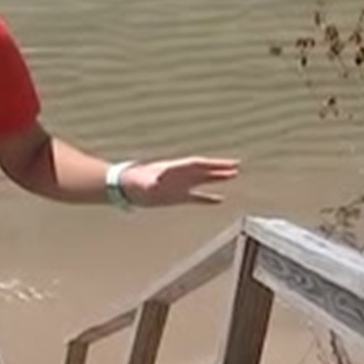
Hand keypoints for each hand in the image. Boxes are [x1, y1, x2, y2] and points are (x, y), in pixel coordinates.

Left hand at [118, 157, 239, 206]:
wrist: (127, 188)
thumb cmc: (134, 182)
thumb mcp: (142, 182)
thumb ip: (150, 182)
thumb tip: (155, 182)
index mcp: (174, 169)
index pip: (197, 165)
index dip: (212, 164)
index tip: (227, 163)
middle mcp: (180, 175)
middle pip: (204, 170)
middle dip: (219, 168)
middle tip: (237, 166)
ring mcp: (180, 185)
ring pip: (203, 180)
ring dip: (217, 178)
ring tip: (233, 175)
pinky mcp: (178, 197)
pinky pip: (196, 198)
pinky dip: (208, 199)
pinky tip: (219, 200)